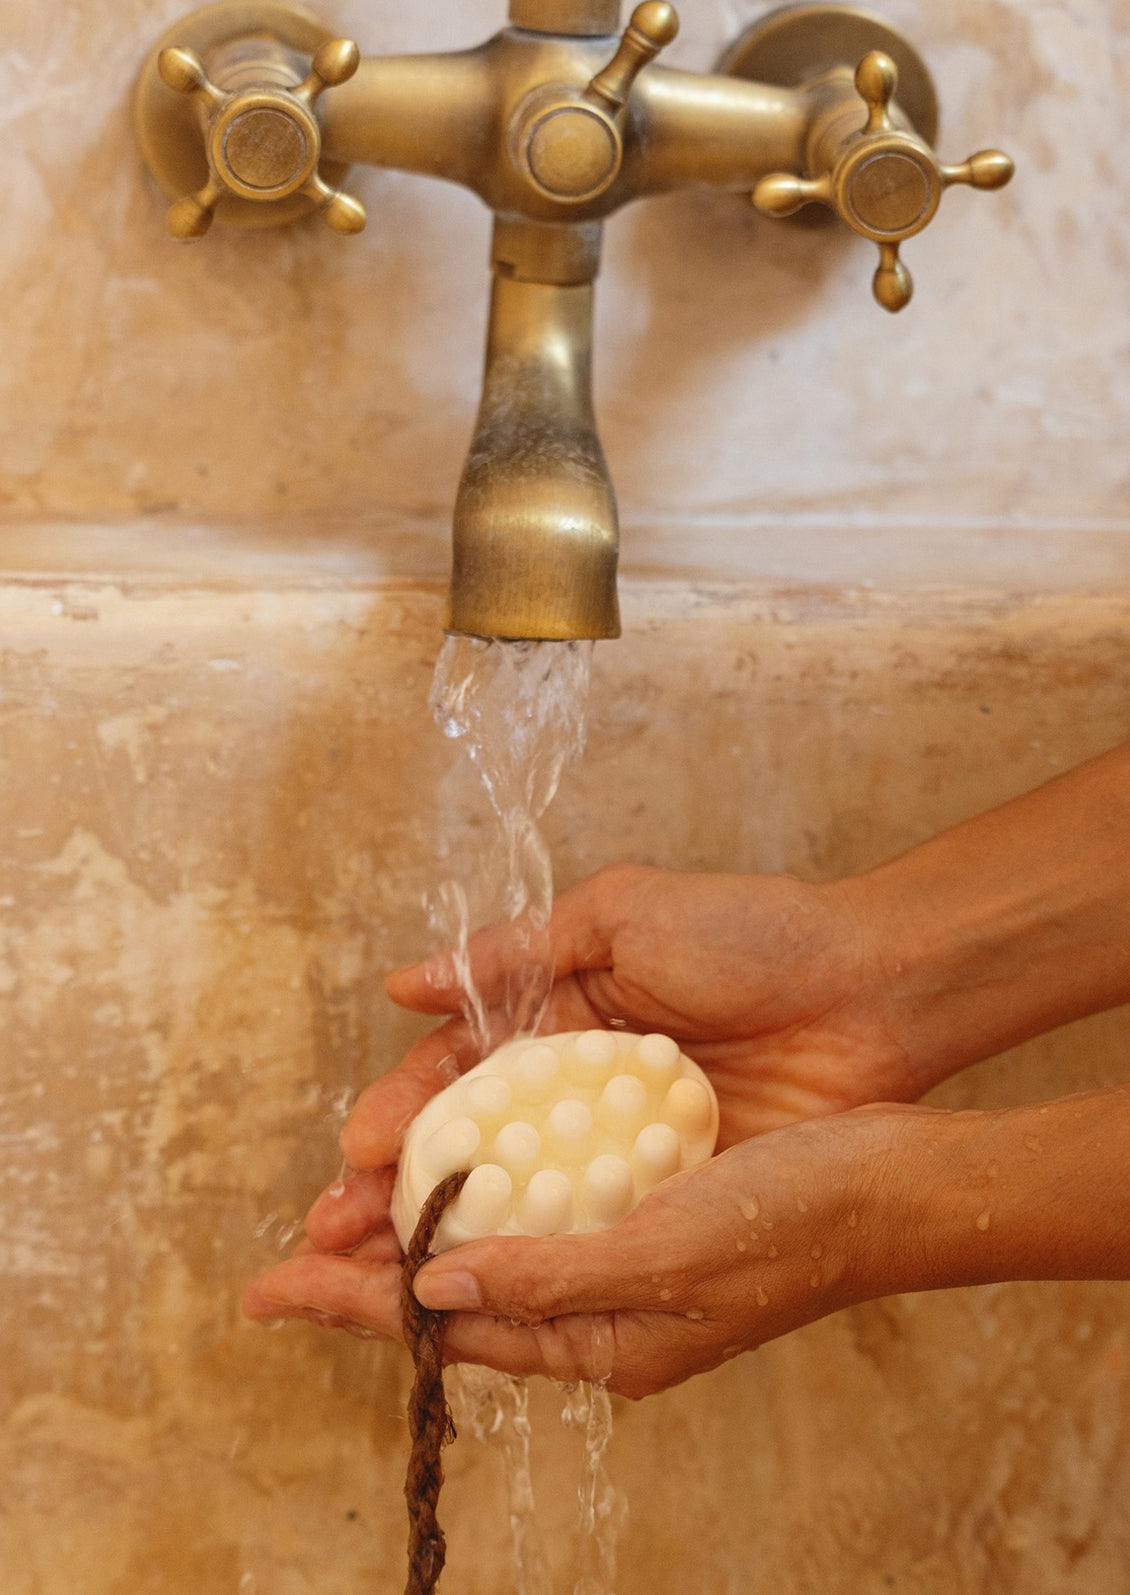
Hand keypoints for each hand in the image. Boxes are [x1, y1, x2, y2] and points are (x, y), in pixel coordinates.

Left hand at [244, 1104, 926, 1397]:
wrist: (891, 1180)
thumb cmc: (792, 1225)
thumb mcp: (666, 1259)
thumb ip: (550, 1277)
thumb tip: (435, 1289)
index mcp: (605, 1339)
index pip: (452, 1328)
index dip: (356, 1304)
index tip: (273, 1288)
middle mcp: (602, 1304)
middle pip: (459, 1290)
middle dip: (370, 1269)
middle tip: (289, 1246)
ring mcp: (621, 1252)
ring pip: (493, 1241)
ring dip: (420, 1219)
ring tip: (350, 1198)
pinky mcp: (643, 1198)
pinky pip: (542, 1196)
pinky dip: (488, 1178)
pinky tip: (458, 1150)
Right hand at [303, 865, 913, 1254]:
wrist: (872, 988)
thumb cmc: (751, 936)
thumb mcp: (622, 916)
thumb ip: (515, 952)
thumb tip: (401, 986)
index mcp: (561, 1022)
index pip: (459, 1079)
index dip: (402, 1117)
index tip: (354, 1157)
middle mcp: (581, 1096)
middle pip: (473, 1155)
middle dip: (399, 1197)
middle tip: (330, 1240)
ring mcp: (625, 1155)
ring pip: (518, 1208)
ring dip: (444, 1242)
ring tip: (374, 1280)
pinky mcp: (674, 1197)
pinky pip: (591, 1234)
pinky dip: (532, 1261)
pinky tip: (479, 1288)